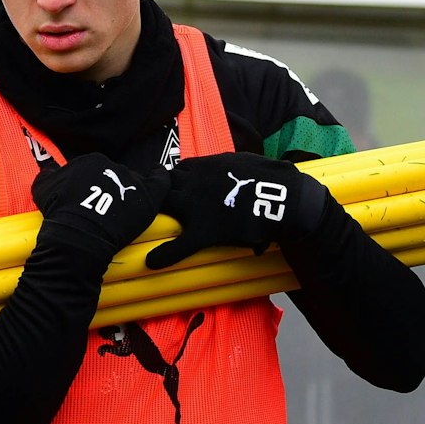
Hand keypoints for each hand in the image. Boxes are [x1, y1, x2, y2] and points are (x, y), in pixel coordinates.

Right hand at [30, 153, 167, 268]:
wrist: (77, 233)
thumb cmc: (59, 213)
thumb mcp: (43, 188)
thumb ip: (48, 173)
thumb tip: (50, 169)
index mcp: (91, 161)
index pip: (97, 170)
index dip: (95, 186)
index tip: (92, 200)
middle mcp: (112, 166)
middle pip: (115, 176)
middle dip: (111, 190)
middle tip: (106, 209)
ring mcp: (131, 180)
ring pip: (134, 182)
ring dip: (131, 191)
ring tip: (126, 207)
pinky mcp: (147, 196)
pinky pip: (160, 180)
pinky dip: (161, 177)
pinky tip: (158, 178)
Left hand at [145, 153, 332, 270]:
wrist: (281, 196)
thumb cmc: (269, 178)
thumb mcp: (245, 161)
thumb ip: (229, 164)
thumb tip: (230, 165)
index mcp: (204, 166)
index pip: (175, 170)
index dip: (167, 180)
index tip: (163, 186)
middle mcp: (195, 183)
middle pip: (162, 185)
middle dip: (154, 193)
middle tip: (146, 203)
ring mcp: (196, 206)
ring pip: (165, 206)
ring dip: (155, 212)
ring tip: (143, 221)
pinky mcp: (205, 230)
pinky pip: (180, 244)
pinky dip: (165, 254)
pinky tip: (152, 262)